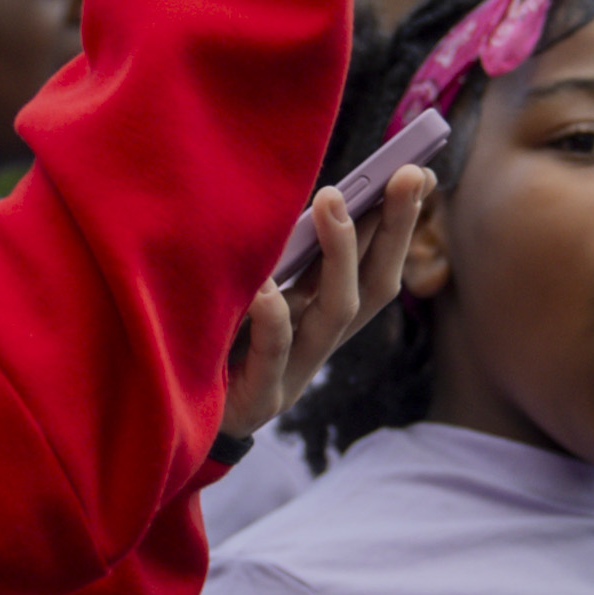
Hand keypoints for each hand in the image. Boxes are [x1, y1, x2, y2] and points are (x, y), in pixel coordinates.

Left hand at [223, 161, 433, 436]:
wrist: (174, 422)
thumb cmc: (211, 342)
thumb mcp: (249, 291)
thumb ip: (277, 254)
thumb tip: (305, 188)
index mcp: (321, 315)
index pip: (375, 264)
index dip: (400, 222)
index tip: (419, 172)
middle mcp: (319, 341)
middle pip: (373, 283)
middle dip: (395, 227)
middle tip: (405, 173)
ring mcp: (294, 372)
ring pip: (335, 312)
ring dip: (340, 253)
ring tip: (331, 199)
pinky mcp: (259, 398)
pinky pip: (273, 352)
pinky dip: (272, 317)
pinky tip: (262, 285)